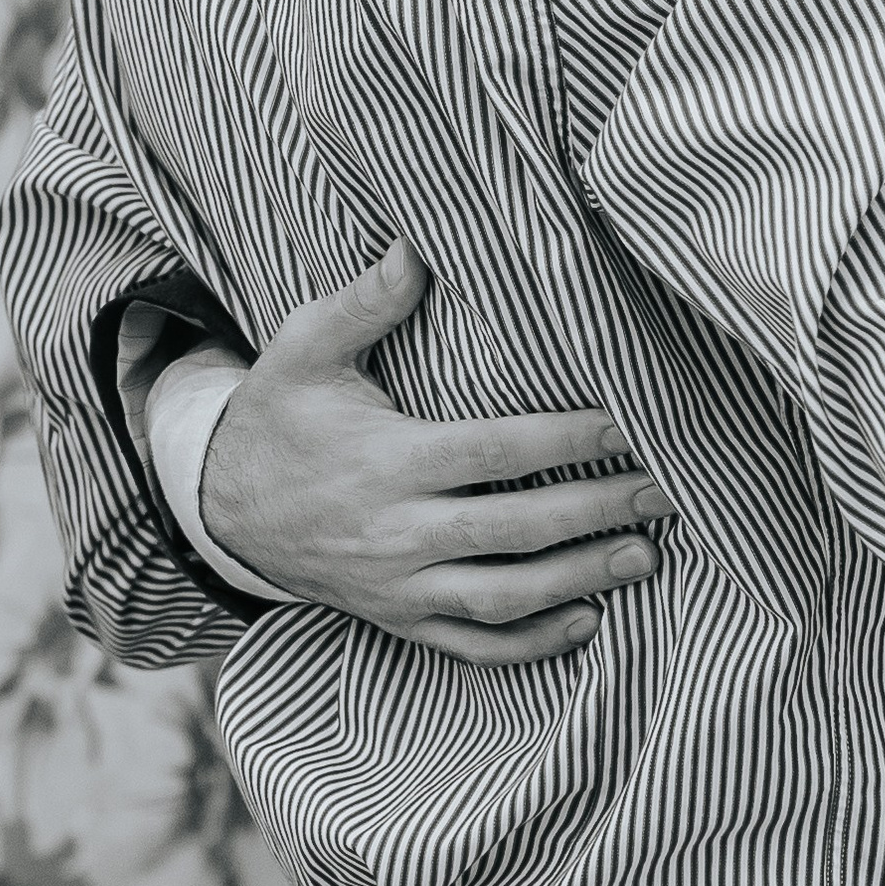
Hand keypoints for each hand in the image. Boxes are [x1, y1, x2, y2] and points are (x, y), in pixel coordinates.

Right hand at [201, 242, 671, 664]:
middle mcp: (395, 532)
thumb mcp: (304, 349)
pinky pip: (470, 644)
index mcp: (384, 461)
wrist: (218, 507)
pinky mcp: (396, 619)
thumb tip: (419, 241)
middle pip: (515, 529)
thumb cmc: (278, 417)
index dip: (567, 439)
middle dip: (598, 512)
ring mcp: (396, 587)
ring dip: (581, 581)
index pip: (494, 452)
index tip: (630, 424)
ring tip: (645, 556)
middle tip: (666, 494)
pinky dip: (530, 643)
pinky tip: (586, 621)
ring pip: (503, 596)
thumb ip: (367, 301)